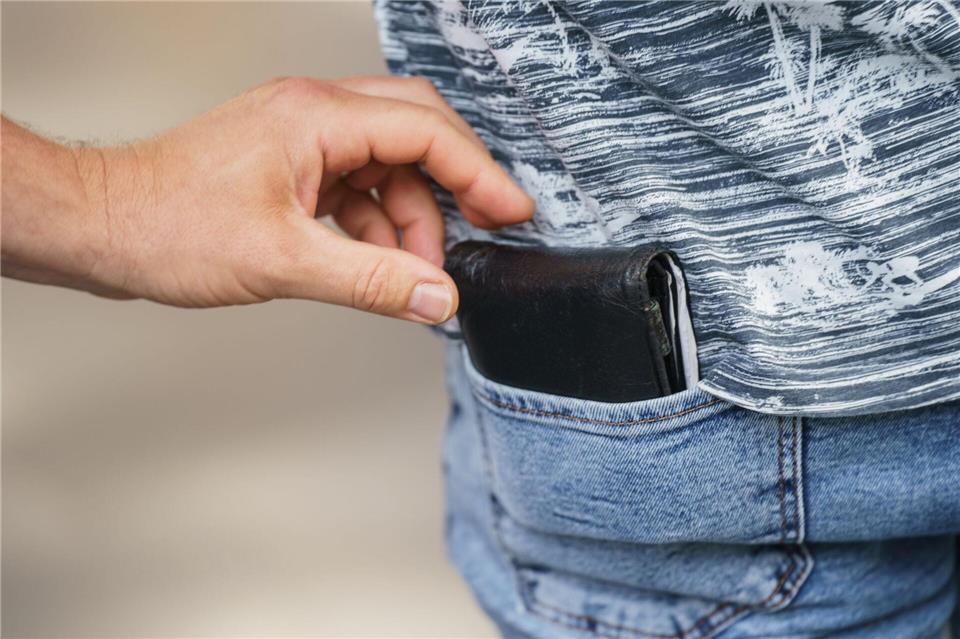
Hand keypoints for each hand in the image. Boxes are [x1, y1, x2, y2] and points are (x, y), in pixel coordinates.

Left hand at [1, 76, 533, 322]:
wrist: (100, 226)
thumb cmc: (166, 225)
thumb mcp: (284, 261)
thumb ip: (373, 280)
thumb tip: (438, 296)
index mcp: (317, 117)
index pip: (426, 132)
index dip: (480, 173)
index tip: (513, 211)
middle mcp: (313, 114)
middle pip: (415, 132)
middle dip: (455, 184)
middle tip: (488, 227)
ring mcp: (301, 137)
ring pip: (387, 165)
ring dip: (410, 217)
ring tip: (414, 273)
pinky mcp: (289, 164)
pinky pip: (355, 186)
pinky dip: (375, 224)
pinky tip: (376, 262)